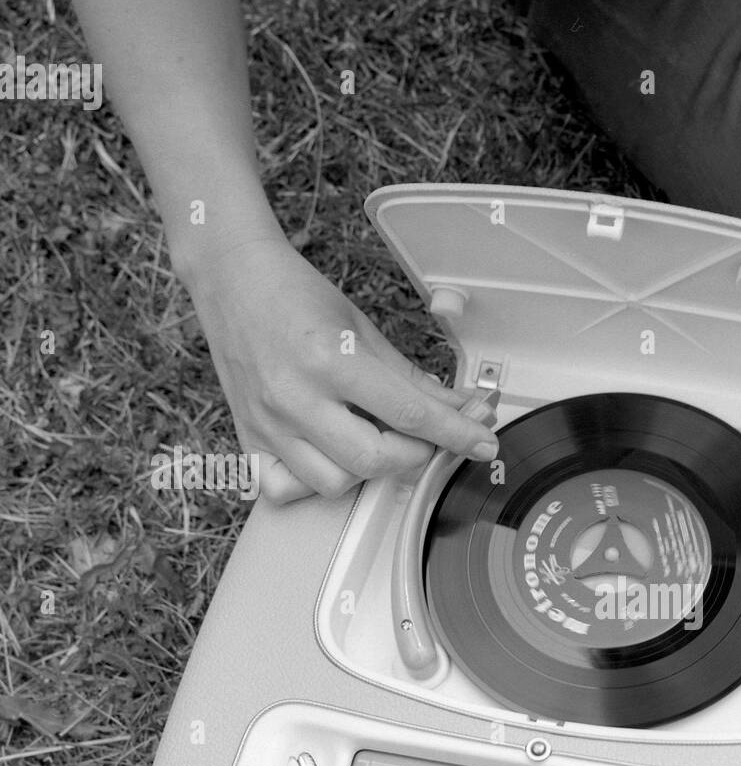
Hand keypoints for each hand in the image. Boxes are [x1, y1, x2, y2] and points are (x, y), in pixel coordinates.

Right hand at [185, 235, 498, 501]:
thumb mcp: (363, 328)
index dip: (456, 433)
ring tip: (376, 442)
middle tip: (427, 439)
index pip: (410, 413)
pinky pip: (285, 487)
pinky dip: (313, 485)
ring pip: (335, 483)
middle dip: (416, 456)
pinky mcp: (249, 437)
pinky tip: (329, 461)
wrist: (232, 278)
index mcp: (330, 359)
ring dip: (369, 472)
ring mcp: (269, 422)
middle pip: (375, 459)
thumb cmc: (293, 294)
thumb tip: (459, 407)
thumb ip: (412, 378)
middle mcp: (296, 396)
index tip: (482, 443)